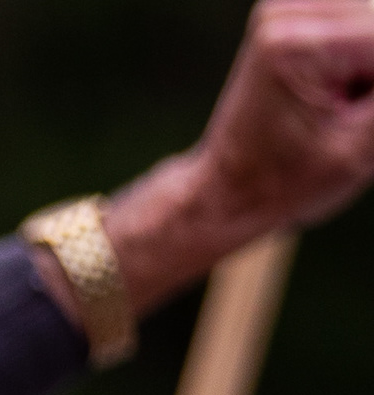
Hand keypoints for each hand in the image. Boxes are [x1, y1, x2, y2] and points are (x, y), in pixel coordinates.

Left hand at [110, 1, 373, 296]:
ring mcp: (286, 8)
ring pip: (371, 23)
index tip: (363, 120)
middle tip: (348, 123)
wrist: (216, 195)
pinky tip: (341, 98)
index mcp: (299, 42)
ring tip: (340, 116)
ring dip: (370, 73)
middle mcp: (288, 10)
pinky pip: (355, 27)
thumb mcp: (364, 148)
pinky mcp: (289, 15)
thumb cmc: (280, 186)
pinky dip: (361, 64)